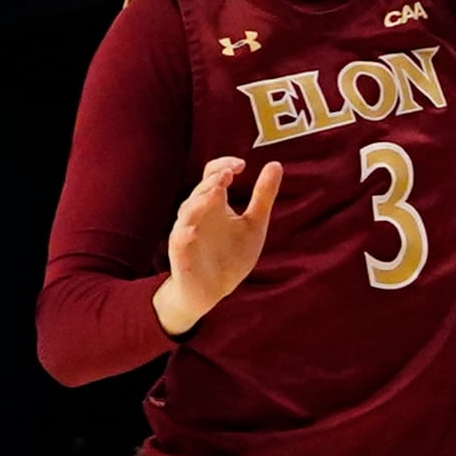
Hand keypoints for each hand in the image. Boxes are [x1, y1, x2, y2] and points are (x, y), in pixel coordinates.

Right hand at [156, 156, 283, 334]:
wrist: (213, 291)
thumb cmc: (231, 255)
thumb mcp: (254, 224)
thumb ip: (263, 195)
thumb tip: (275, 163)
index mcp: (215, 204)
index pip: (213, 175)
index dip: (224, 165)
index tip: (242, 165)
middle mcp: (199, 214)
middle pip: (201, 190)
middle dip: (214, 181)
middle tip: (228, 174)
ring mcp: (187, 232)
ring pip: (188, 211)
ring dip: (200, 200)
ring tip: (215, 191)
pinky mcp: (181, 253)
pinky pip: (179, 240)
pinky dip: (184, 234)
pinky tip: (193, 230)